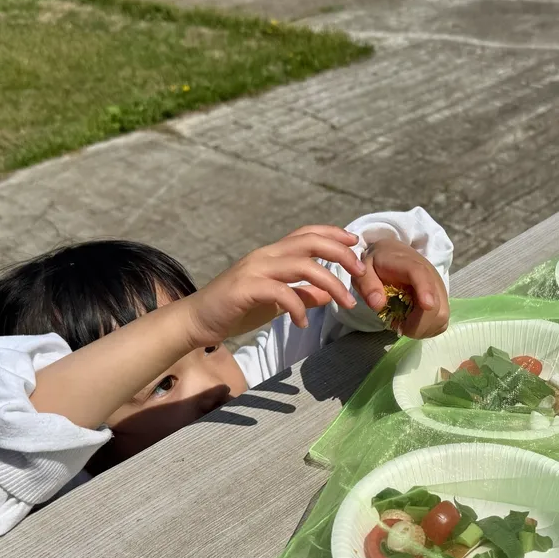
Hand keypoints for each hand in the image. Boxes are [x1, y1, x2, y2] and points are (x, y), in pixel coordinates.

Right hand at [185, 225, 365, 345]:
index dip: (333, 234)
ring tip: (345, 303)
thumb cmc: (236, 309)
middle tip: (361, 272)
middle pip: (310, 243)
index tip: (356, 243)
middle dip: (340, 254)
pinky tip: (304, 323)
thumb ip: (301, 294)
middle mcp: (265, 256)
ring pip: (301, 265)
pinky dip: (298, 307)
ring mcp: (254, 270)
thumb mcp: (274, 301)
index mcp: (272, 255)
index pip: (307, 234)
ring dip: (330, 284)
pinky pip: (281, 293)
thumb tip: (327, 293)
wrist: (197, 320)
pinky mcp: (245, 289)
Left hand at [353, 238, 448, 337]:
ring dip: (423, 329)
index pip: (421, 274)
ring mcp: (438, 289)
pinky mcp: (441, 300)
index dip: (426, 290)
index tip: (427, 305)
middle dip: (417, 325)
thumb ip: (367, 285)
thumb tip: (378, 305)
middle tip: (397, 325)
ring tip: (404, 324)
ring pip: (441, 316)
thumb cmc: (378, 263)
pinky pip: (442, 320)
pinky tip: (414, 324)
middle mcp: (429, 276)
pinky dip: (429, 328)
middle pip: (436, 305)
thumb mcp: (364, 270)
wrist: (393, 253)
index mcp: (407, 264)